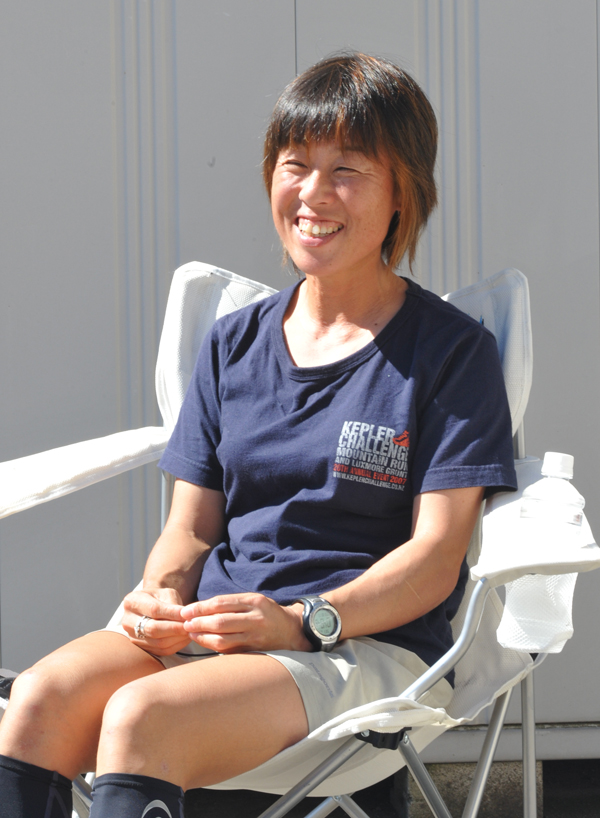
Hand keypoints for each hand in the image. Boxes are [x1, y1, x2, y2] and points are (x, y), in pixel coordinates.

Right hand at [122, 587, 190, 655]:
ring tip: (190, 632)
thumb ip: (174, 604)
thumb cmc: (160, 598)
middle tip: (190, 626)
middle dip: (175, 628)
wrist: (151, 608)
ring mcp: (132, 636)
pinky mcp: (141, 648)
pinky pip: (161, 651)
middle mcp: (128, 620)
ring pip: (158, 642)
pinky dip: (176, 646)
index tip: (187, 615)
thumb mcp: (166, 593)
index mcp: (132, 601)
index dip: (172, 613)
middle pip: (153, 629)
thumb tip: (185, 616)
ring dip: (177, 638)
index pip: (154, 610)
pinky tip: (185, 639)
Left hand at [180, 593, 311, 653]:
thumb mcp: (253, 600)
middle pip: (220, 622)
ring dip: (203, 637)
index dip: (200, 607)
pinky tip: (204, 642)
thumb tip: (201, 609)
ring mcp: (255, 637)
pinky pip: (229, 650)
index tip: (186, 611)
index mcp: (254, 602)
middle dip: (198, 623)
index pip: (221, 603)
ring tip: (192, 633)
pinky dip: (213, 646)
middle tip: (185, 623)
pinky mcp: (253, 651)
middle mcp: (255, 619)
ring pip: (223, 640)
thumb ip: (231, 604)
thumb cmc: (267, 613)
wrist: (292, 631)